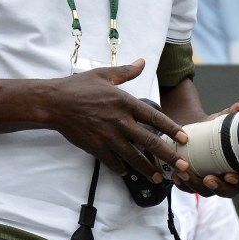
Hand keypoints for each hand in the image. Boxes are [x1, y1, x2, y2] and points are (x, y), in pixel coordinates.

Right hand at [46, 59, 189, 181]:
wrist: (54, 102)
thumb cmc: (78, 87)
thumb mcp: (104, 74)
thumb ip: (126, 71)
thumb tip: (141, 62)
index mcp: (125, 102)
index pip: (154, 117)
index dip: (171, 128)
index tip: (184, 138)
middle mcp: (120, 121)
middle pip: (149, 142)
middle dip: (168, 156)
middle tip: (183, 166)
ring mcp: (108, 137)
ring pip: (133, 157)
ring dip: (148, 168)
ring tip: (159, 177)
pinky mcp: (96, 147)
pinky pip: (113, 162)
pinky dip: (121, 168)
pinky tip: (128, 172)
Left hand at [170, 100, 238, 197]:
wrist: (193, 131)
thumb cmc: (212, 128)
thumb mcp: (220, 120)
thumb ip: (232, 114)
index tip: (229, 175)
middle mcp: (227, 179)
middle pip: (228, 192)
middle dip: (218, 188)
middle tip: (207, 179)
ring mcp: (210, 184)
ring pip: (206, 192)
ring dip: (195, 185)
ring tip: (185, 173)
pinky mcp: (194, 184)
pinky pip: (189, 189)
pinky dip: (182, 184)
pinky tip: (175, 176)